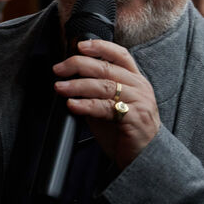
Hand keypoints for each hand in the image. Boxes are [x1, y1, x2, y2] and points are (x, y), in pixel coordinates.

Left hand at [53, 37, 159, 168]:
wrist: (144, 158)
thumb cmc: (125, 131)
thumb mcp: (111, 105)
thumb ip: (96, 92)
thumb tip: (70, 79)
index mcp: (135, 80)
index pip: (120, 54)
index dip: (100, 46)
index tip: (80, 46)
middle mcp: (139, 87)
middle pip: (106, 68)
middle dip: (79, 65)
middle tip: (59, 69)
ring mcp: (138, 102)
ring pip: (104, 86)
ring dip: (78, 85)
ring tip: (60, 87)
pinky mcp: (133, 118)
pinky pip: (105, 107)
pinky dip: (86, 105)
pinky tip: (72, 105)